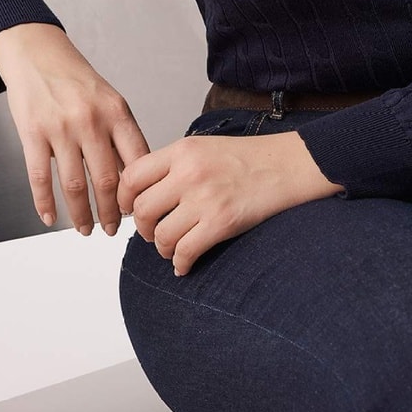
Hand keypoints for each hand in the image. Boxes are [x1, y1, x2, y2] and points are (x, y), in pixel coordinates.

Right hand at [0, 22, 149, 235]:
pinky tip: (49, 219)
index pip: (136, 161)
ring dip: (80, 215)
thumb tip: (135, 178)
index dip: (139, 192)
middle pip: (106, 181)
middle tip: (113, 230)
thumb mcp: (109, 100)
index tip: (140, 210)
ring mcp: (61, 128)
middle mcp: (91, 121)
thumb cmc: (77, 80)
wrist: (38, 53)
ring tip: (86, 230)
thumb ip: (121, 135)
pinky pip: (40, 178)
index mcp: (117, 112)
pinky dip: (44, 204)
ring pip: (74, 186)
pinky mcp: (32, 134)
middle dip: (111, 213)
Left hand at [117, 129, 345, 274]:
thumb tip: (142, 194)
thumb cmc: (247, 157)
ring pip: (161, 236)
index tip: (128, 209)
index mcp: (182, 151)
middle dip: (144, 228)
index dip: (123, 199)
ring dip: (163, 248)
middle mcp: (189, 172)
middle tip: (155, 231)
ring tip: (173, 246)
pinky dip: (181, 264)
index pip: (132, 176)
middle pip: (142, 210)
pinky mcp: (221, 222)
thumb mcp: (203, 147)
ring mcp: (205, 198)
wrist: (287, 165)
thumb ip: (172, 165)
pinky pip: (185, 252)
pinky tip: (185, 263)